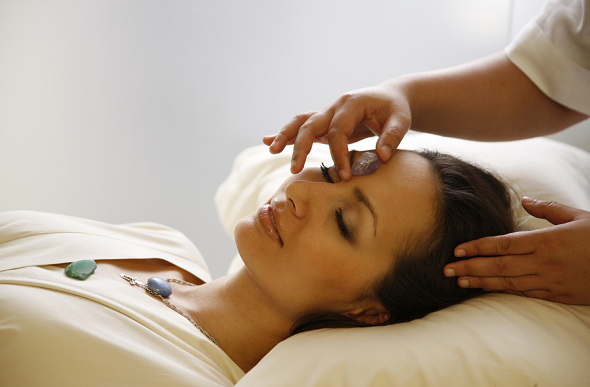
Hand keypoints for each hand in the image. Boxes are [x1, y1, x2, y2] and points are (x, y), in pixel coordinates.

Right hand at [263, 82, 411, 180]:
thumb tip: (381, 157)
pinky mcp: (324, 123)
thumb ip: (393, 137)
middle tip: (295, 169)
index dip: (339, 154)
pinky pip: (302, 127)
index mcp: (351, 104)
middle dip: (301, 146)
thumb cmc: (396, 109)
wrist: (390, 97)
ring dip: (285, 136)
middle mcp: (334, 106)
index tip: (345, 176)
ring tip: (272, 150)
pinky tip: (269, 143)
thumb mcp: (402, 120)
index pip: (338, 131)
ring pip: (301, 122)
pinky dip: (286, 135)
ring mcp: (327, 113)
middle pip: (311, 124)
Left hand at [444, 197, 589, 304]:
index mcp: (547, 240)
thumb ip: (548, 209)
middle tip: (446, 270)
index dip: (478, 247)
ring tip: (459, 282)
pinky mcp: (558, 295)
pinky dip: (504, 292)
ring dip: (481, 283)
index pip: (503, 244)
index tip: (458, 249)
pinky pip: (525, 293)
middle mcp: (544, 262)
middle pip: (499, 266)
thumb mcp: (578, 216)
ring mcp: (550, 281)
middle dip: (470, 268)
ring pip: (508, 283)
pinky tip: (488, 290)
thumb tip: (525, 200)